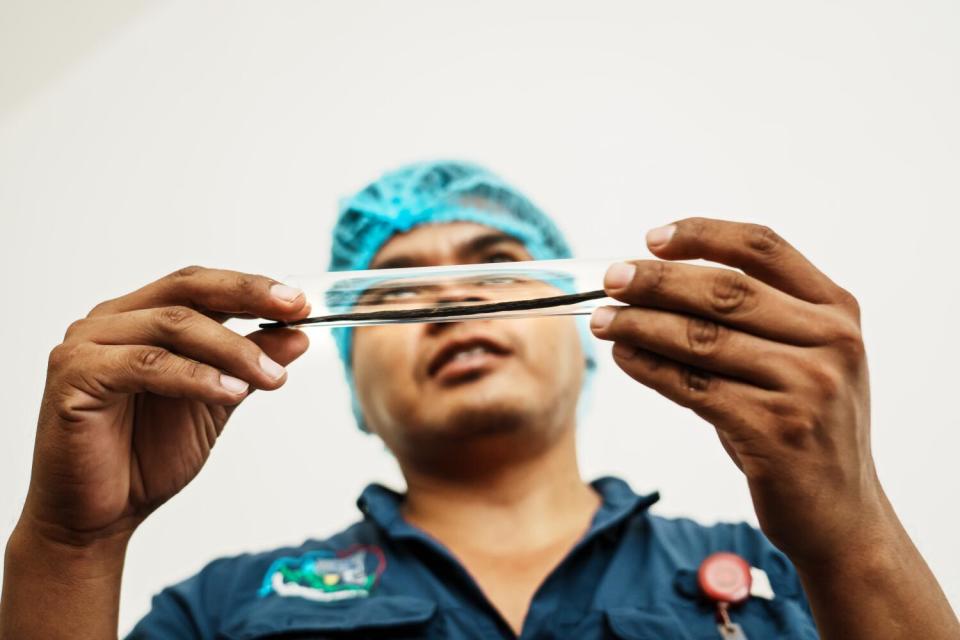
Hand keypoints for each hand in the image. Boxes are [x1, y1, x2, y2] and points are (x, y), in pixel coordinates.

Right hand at [20, 266, 310, 548]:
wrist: (99, 517)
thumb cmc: (146, 456)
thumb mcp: (217, 400)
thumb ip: (250, 363)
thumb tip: (298, 334)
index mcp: (140, 317)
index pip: (201, 285)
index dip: (252, 287)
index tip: (301, 302)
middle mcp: (111, 320)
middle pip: (188, 290)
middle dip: (248, 295)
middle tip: (295, 311)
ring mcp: (87, 344)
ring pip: (174, 325)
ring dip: (233, 350)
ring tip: (272, 376)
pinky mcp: (74, 375)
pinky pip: (146, 364)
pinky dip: (195, 376)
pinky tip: (232, 392)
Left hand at [589, 218, 880, 565]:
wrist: (841, 512)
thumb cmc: (803, 425)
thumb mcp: (801, 360)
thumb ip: (752, 321)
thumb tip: (653, 287)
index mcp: (836, 311)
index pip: (763, 249)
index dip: (703, 236)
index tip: (652, 238)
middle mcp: (830, 341)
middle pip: (725, 291)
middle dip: (658, 281)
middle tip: (612, 279)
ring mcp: (808, 386)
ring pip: (703, 338)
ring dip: (641, 325)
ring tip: (604, 320)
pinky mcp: (776, 429)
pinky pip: (694, 386)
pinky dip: (650, 368)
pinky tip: (625, 357)